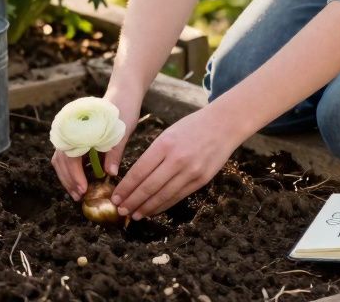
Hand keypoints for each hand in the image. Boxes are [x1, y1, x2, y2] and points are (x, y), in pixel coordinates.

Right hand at [51, 90, 141, 200]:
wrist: (123, 95)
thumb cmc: (123, 112)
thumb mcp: (121, 132)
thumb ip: (114, 152)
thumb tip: (110, 174)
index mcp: (80, 129)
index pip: (70, 156)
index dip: (75, 175)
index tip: (83, 190)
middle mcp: (71, 131)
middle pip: (61, 160)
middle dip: (68, 180)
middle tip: (78, 197)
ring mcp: (72, 135)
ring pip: (61, 159)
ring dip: (67, 177)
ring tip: (77, 193)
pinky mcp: (76, 139)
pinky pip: (67, 156)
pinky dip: (71, 170)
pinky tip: (80, 181)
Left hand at [110, 106, 237, 219]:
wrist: (223, 125)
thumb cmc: (191, 127)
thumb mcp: (168, 134)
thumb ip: (153, 154)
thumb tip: (135, 177)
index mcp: (165, 145)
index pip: (139, 171)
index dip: (126, 187)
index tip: (115, 197)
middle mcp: (177, 160)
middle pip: (149, 186)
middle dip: (132, 201)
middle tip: (120, 209)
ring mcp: (191, 172)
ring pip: (163, 195)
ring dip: (146, 208)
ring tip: (134, 215)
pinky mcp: (201, 181)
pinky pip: (178, 196)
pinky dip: (163, 205)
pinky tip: (153, 210)